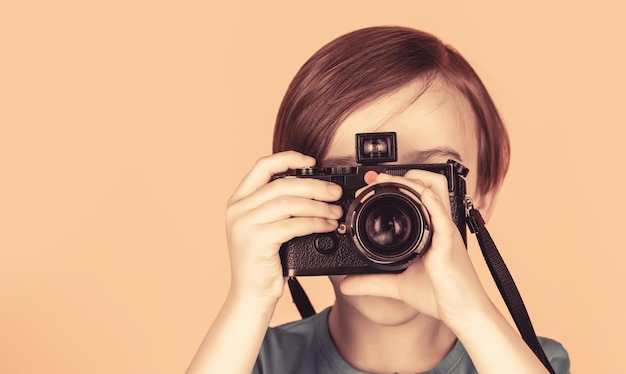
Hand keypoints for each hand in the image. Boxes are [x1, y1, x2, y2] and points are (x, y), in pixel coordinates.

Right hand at [225, 151, 343, 307]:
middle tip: (335, 192)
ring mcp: (244, 224)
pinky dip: (315, 222)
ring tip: (336, 210)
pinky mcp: (256, 241)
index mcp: (238, 200)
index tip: (311, 161)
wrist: (250, 296)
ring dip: (318, 205)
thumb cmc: (263, 262)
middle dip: (314, 186)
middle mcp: (237, 209)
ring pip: (289, 203)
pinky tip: (328, 225)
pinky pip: (293, 225)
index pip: (262, 166)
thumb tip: (313, 188)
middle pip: (282, 184)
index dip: (288, 158)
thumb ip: (277, 206)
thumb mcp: (264, 227)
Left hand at [339, 170, 491, 327]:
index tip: (373, 182)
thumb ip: (371, 283)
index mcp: (431, 230)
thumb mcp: (397, 286)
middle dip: (405, 175)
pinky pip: (443, 218)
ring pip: (436, 192)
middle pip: (429, 184)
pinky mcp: (449, 245)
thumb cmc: (439, 295)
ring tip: (394, 179)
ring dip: (415, 181)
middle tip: (378, 177)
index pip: (418, 196)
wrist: (461, 312)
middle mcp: (439, 226)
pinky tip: (423, 195)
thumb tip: (346, 285)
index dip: (398, 184)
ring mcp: (445, 233)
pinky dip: (433, 203)